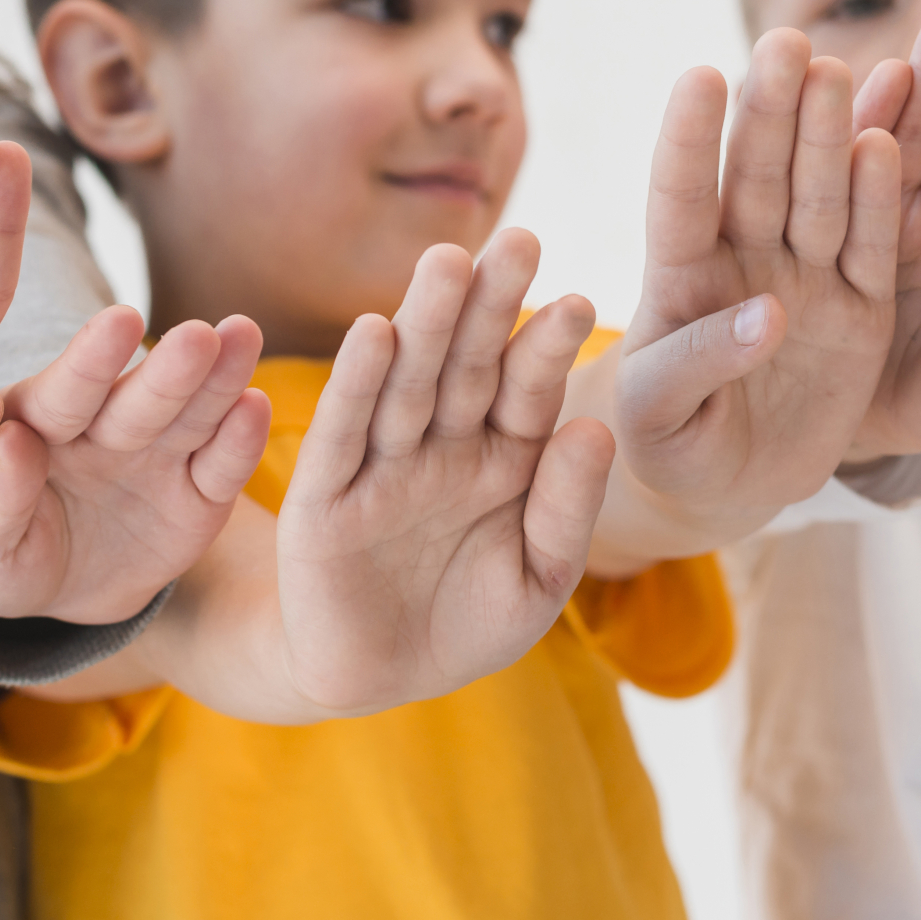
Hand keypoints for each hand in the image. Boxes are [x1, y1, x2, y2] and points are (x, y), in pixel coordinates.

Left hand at [0, 306, 269, 622]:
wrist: (63, 586)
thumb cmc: (2, 556)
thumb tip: (11, 442)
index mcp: (38, 424)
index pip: (64, 394)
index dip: (90, 360)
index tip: (119, 321)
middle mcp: (103, 427)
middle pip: (137, 398)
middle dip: (168, 368)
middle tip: (199, 336)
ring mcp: (158, 454)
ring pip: (191, 415)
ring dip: (220, 378)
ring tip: (244, 336)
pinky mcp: (202, 492)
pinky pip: (223, 467)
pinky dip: (242, 440)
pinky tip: (258, 406)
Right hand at [274, 234, 612, 714]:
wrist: (381, 681)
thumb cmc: (468, 623)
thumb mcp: (538, 578)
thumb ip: (565, 506)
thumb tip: (597, 427)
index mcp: (504, 456)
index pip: (529, 389)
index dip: (549, 346)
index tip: (580, 302)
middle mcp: (443, 445)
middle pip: (469, 363)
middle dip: (491, 303)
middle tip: (519, 238)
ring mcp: (381, 464)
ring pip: (408, 382)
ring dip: (426, 322)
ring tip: (448, 260)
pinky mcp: (323, 498)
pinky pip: (343, 435)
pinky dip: (356, 384)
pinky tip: (373, 331)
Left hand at [605, 28, 898, 562]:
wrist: (727, 482)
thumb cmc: (671, 446)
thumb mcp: (661, 418)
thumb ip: (697, 364)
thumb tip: (771, 312)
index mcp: (679, 279)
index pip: (679, 199)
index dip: (688, 141)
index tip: (699, 78)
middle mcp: (742, 261)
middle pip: (755, 175)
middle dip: (767, 110)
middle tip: (782, 42)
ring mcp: (804, 275)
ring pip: (816, 194)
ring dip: (824, 135)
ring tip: (830, 71)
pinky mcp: (858, 305)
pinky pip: (870, 244)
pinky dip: (878, 199)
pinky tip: (882, 141)